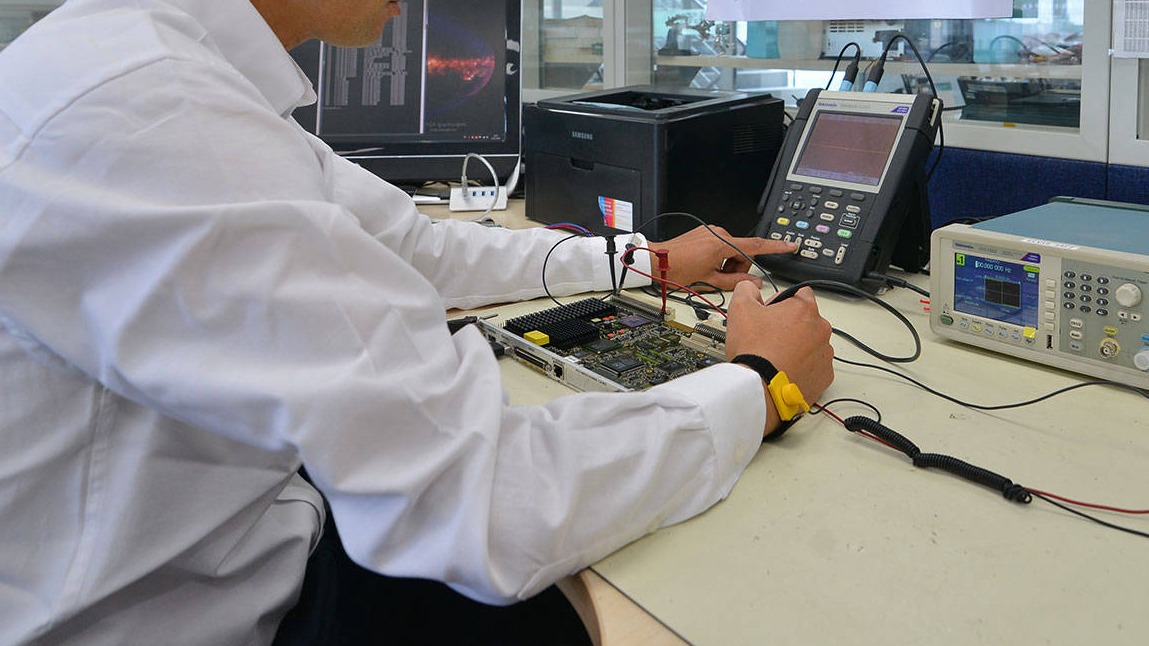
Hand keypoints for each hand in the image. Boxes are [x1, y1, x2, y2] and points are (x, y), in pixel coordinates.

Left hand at [647, 226, 795, 290]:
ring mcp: (710, 232)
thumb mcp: (710, 281)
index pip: (756, 245)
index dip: (775, 246)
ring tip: (708, 273)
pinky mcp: (704, 233)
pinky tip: (704, 266)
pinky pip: (720, 247)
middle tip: (720, 278)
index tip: (790, 245)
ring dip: (725, 264)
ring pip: (731, 251)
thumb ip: (736, 282)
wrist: (655, 261)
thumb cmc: (677, 270)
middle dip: (736, 268)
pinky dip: (718, 258)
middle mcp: (718, 233)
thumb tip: (754, 283)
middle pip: (743, 253)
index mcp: (722, 243)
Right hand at [724, 282, 834, 436]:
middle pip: (807, 321)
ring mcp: (825, 354)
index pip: (799, 293)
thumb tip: (750, 289)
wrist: (760, 386)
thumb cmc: (754, 349)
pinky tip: (785, 370)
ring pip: (812, 345)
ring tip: (775, 357)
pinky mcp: (825, 377)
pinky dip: (803, 368)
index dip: (782, 301)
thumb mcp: (740, 308)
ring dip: (798, 348)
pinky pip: (815, 367)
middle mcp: (821, 330)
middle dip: (791, 326)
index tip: (770, 313)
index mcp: (805, 309)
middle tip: (769, 338)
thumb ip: (747, 290)